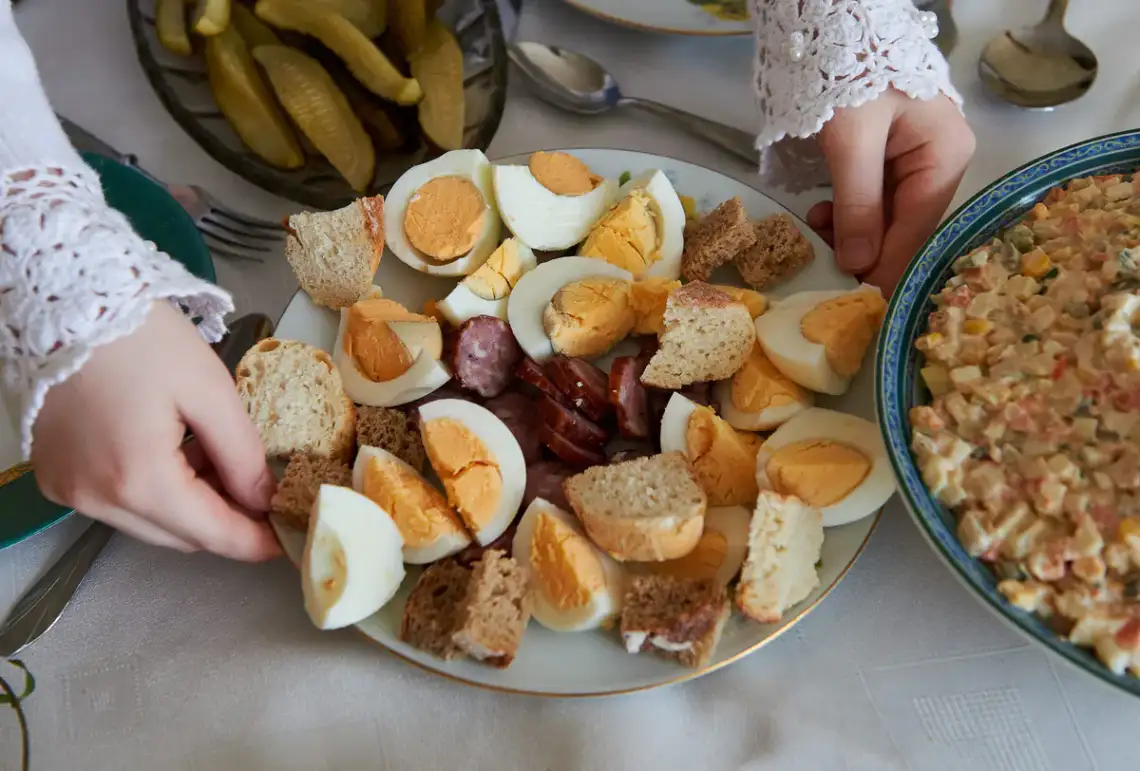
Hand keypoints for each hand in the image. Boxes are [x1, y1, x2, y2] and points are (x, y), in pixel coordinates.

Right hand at [32, 303, 279, 560]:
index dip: (255, 541)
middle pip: (180, 536)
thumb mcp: (209, 389)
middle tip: (264, 496)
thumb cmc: (139, 335)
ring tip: (221, 462)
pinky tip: (178, 453)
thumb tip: (265, 499)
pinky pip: (118, 502)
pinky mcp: (56, 475)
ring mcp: (70, 490)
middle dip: (226, 523)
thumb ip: (242, 453)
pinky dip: (154, 491)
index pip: (211, 534)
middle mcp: (97, 499)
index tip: (287, 540)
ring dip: (191, 506)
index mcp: (138, 479)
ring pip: (149, 523)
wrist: (65, 298)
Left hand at [808, 89, 974, 293]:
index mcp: (947, 154)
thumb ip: (857, 205)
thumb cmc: (849, 76)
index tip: (866, 300)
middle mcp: (941, 160)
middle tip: (829, 265)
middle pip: (906, 224)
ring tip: (818, 228)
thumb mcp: (851, 143)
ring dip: (851, 230)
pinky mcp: (891, 157)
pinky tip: (822, 213)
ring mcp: (917, 159)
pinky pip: (873, 198)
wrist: (834, 29)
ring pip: (887, 215)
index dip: (890, 264)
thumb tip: (860, 264)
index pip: (919, 225)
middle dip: (866, 247)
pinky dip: (848, 211)